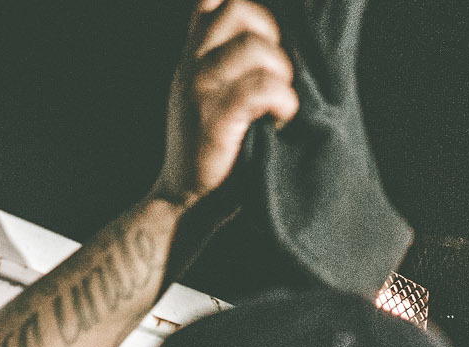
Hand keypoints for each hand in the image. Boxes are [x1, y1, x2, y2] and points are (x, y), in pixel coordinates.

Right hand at [153, 0, 298, 210]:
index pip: (213, 1)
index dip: (249, 12)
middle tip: (275, 77)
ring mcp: (199, 88)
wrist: (185, 204)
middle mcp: (191, 65)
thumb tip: (276, 40)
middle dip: (271, 36)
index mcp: (192, 57)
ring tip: (278, 104)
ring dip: (281, 73)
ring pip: (255, 46)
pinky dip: (284, 102)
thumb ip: (226, 64)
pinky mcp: (215, 116)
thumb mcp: (207, 98)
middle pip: (239, 10)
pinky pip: (264, 87)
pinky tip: (280, 121)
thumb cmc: (212, 154)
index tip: (265, 44)